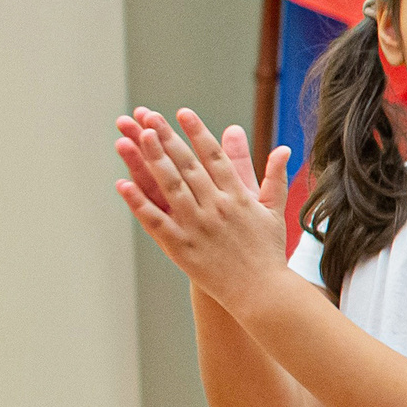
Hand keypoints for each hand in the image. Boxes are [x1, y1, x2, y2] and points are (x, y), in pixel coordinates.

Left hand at [116, 106, 290, 310]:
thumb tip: (283, 149)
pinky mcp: (183, 248)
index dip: (198, 133)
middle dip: (168, 138)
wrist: (264, 293)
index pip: (215, 157)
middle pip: (188, 166)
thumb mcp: (274, 212)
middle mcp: (217, 207)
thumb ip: (275, 178)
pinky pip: (156, 221)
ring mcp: (198, 227)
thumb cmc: (269, 253)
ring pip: (171, 187)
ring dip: (153, 160)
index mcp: (238, 197)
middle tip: (149, 117)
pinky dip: (139, 203)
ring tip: (136, 137)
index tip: (183, 113)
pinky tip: (123, 184)